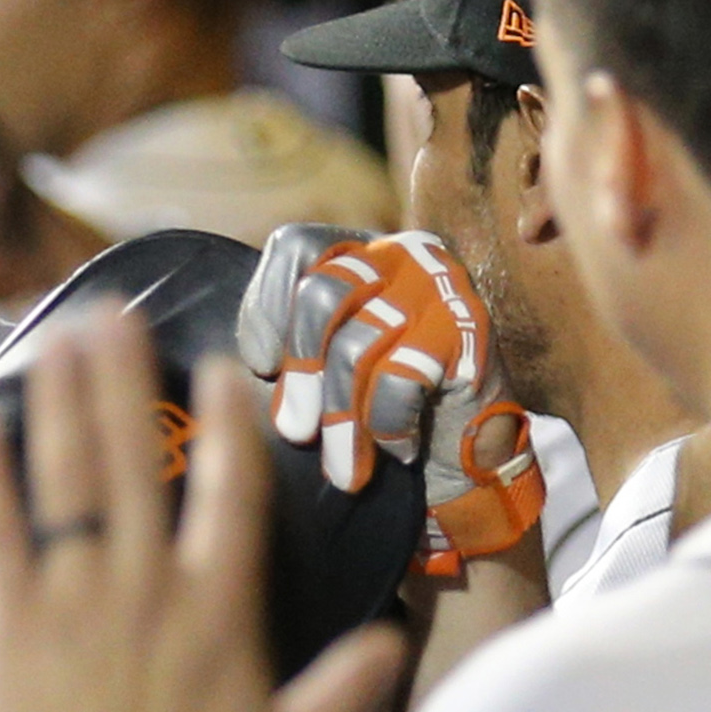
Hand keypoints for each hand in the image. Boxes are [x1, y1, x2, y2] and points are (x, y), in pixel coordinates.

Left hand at [0, 305, 404, 711]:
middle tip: (112, 313)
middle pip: (137, 456)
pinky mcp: (5, 622)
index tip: (219, 368)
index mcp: (219, 611)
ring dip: (59, 399)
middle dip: (123, 377)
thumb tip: (390, 649)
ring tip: (52, 338)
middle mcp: (148, 586)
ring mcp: (74, 598)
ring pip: (68, 474)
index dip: (229, 422)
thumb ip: (338, 696)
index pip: (231, 492)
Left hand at [237, 225, 544, 572]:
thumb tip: (239, 369)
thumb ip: (290, 343)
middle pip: (322, 295)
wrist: (469, 451)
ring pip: (358, 345)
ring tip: (342, 466)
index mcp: (358, 250)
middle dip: (301, 371)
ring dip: (341, 417)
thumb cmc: (381, 403)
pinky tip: (395, 450)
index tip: (259, 366)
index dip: (267, 305)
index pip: (295, 246)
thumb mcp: (327, 362)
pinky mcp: (471, 331)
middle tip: (294, 430)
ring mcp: (441, 286)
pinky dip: (388, 423)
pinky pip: (404, 378)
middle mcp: (402, 253)